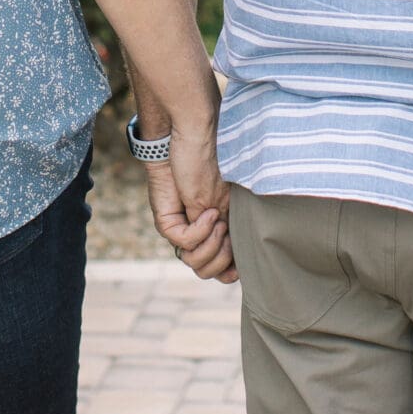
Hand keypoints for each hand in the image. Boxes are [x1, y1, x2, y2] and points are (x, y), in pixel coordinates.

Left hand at [147, 129, 235, 282]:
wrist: (186, 141)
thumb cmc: (208, 164)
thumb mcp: (225, 201)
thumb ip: (230, 228)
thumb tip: (245, 257)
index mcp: (212, 231)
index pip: (220, 266)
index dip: (230, 272)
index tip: (240, 269)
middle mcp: (194, 234)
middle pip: (207, 270)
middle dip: (221, 256)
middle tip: (225, 228)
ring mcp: (180, 229)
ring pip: (193, 262)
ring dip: (211, 245)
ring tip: (216, 220)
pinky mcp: (167, 221)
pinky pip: (184, 242)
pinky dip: (200, 231)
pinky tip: (208, 213)